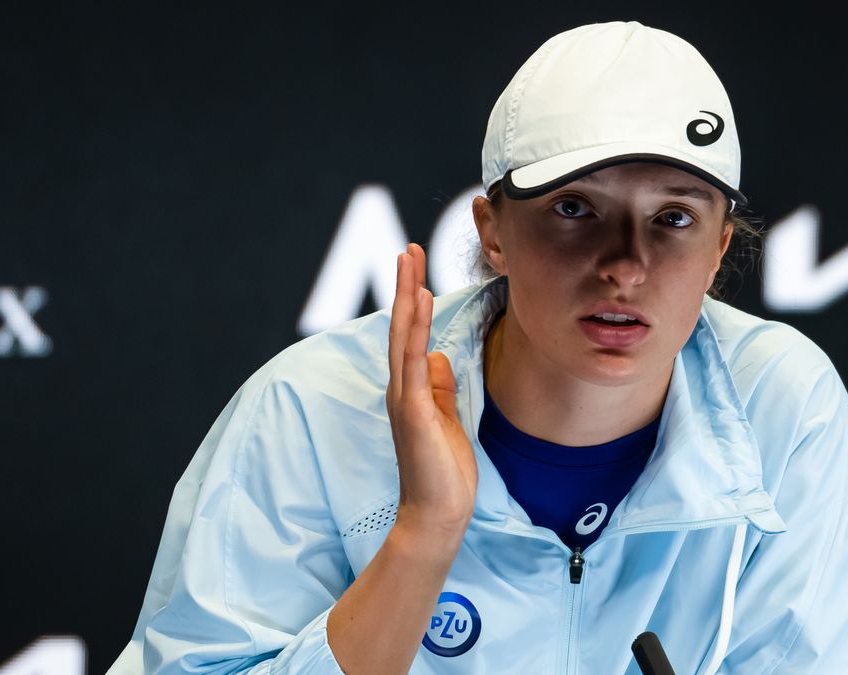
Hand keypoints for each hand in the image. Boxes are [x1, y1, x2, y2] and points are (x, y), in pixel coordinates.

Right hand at [387, 243, 477, 547]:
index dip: (413, 302)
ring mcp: (404, 399)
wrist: (437, 516)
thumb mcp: (446, 421)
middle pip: (400, 327)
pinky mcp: (413, 411)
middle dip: (405, 286)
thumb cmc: (443, 474)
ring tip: (410, 260)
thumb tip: (436, 356)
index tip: (417, 269)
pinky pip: (413, 361)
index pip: (410, 337)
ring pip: (402, 336)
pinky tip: (421, 302)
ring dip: (407, 296)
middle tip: (408, 250)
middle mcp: (401, 390)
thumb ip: (439, 388)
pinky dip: (415, 329)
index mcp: (410, 392)